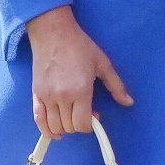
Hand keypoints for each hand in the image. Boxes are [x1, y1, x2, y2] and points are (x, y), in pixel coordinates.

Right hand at [27, 5, 133, 138]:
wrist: (53, 33)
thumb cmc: (79, 46)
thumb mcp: (103, 64)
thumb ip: (116, 86)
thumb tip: (129, 102)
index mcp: (80, 90)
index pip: (83, 124)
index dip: (91, 125)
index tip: (95, 115)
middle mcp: (62, 96)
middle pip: (70, 127)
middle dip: (79, 125)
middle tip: (85, 112)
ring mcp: (47, 96)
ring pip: (55, 126)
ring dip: (65, 128)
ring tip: (71, 117)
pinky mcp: (36, 94)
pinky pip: (38, 120)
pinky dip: (46, 129)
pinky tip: (55, 131)